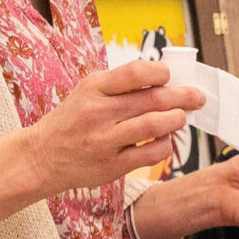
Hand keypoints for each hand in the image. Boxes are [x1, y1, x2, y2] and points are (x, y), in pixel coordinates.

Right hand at [24, 60, 200, 196]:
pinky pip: (152, 153)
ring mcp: (106, 141)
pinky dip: (165, 145)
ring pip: (156, 125)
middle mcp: (99, 112)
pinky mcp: (112, 166)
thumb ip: (121, 85)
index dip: (161, 73)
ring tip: (181, 117)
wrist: (41, 156)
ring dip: (176, 119)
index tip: (170, 77)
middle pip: (154, 99)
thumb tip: (166, 81)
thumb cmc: (73, 120)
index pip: (136, 72)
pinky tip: (165, 139)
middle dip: (183, 97)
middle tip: (197, 97)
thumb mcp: (88, 92)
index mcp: (94, 88)